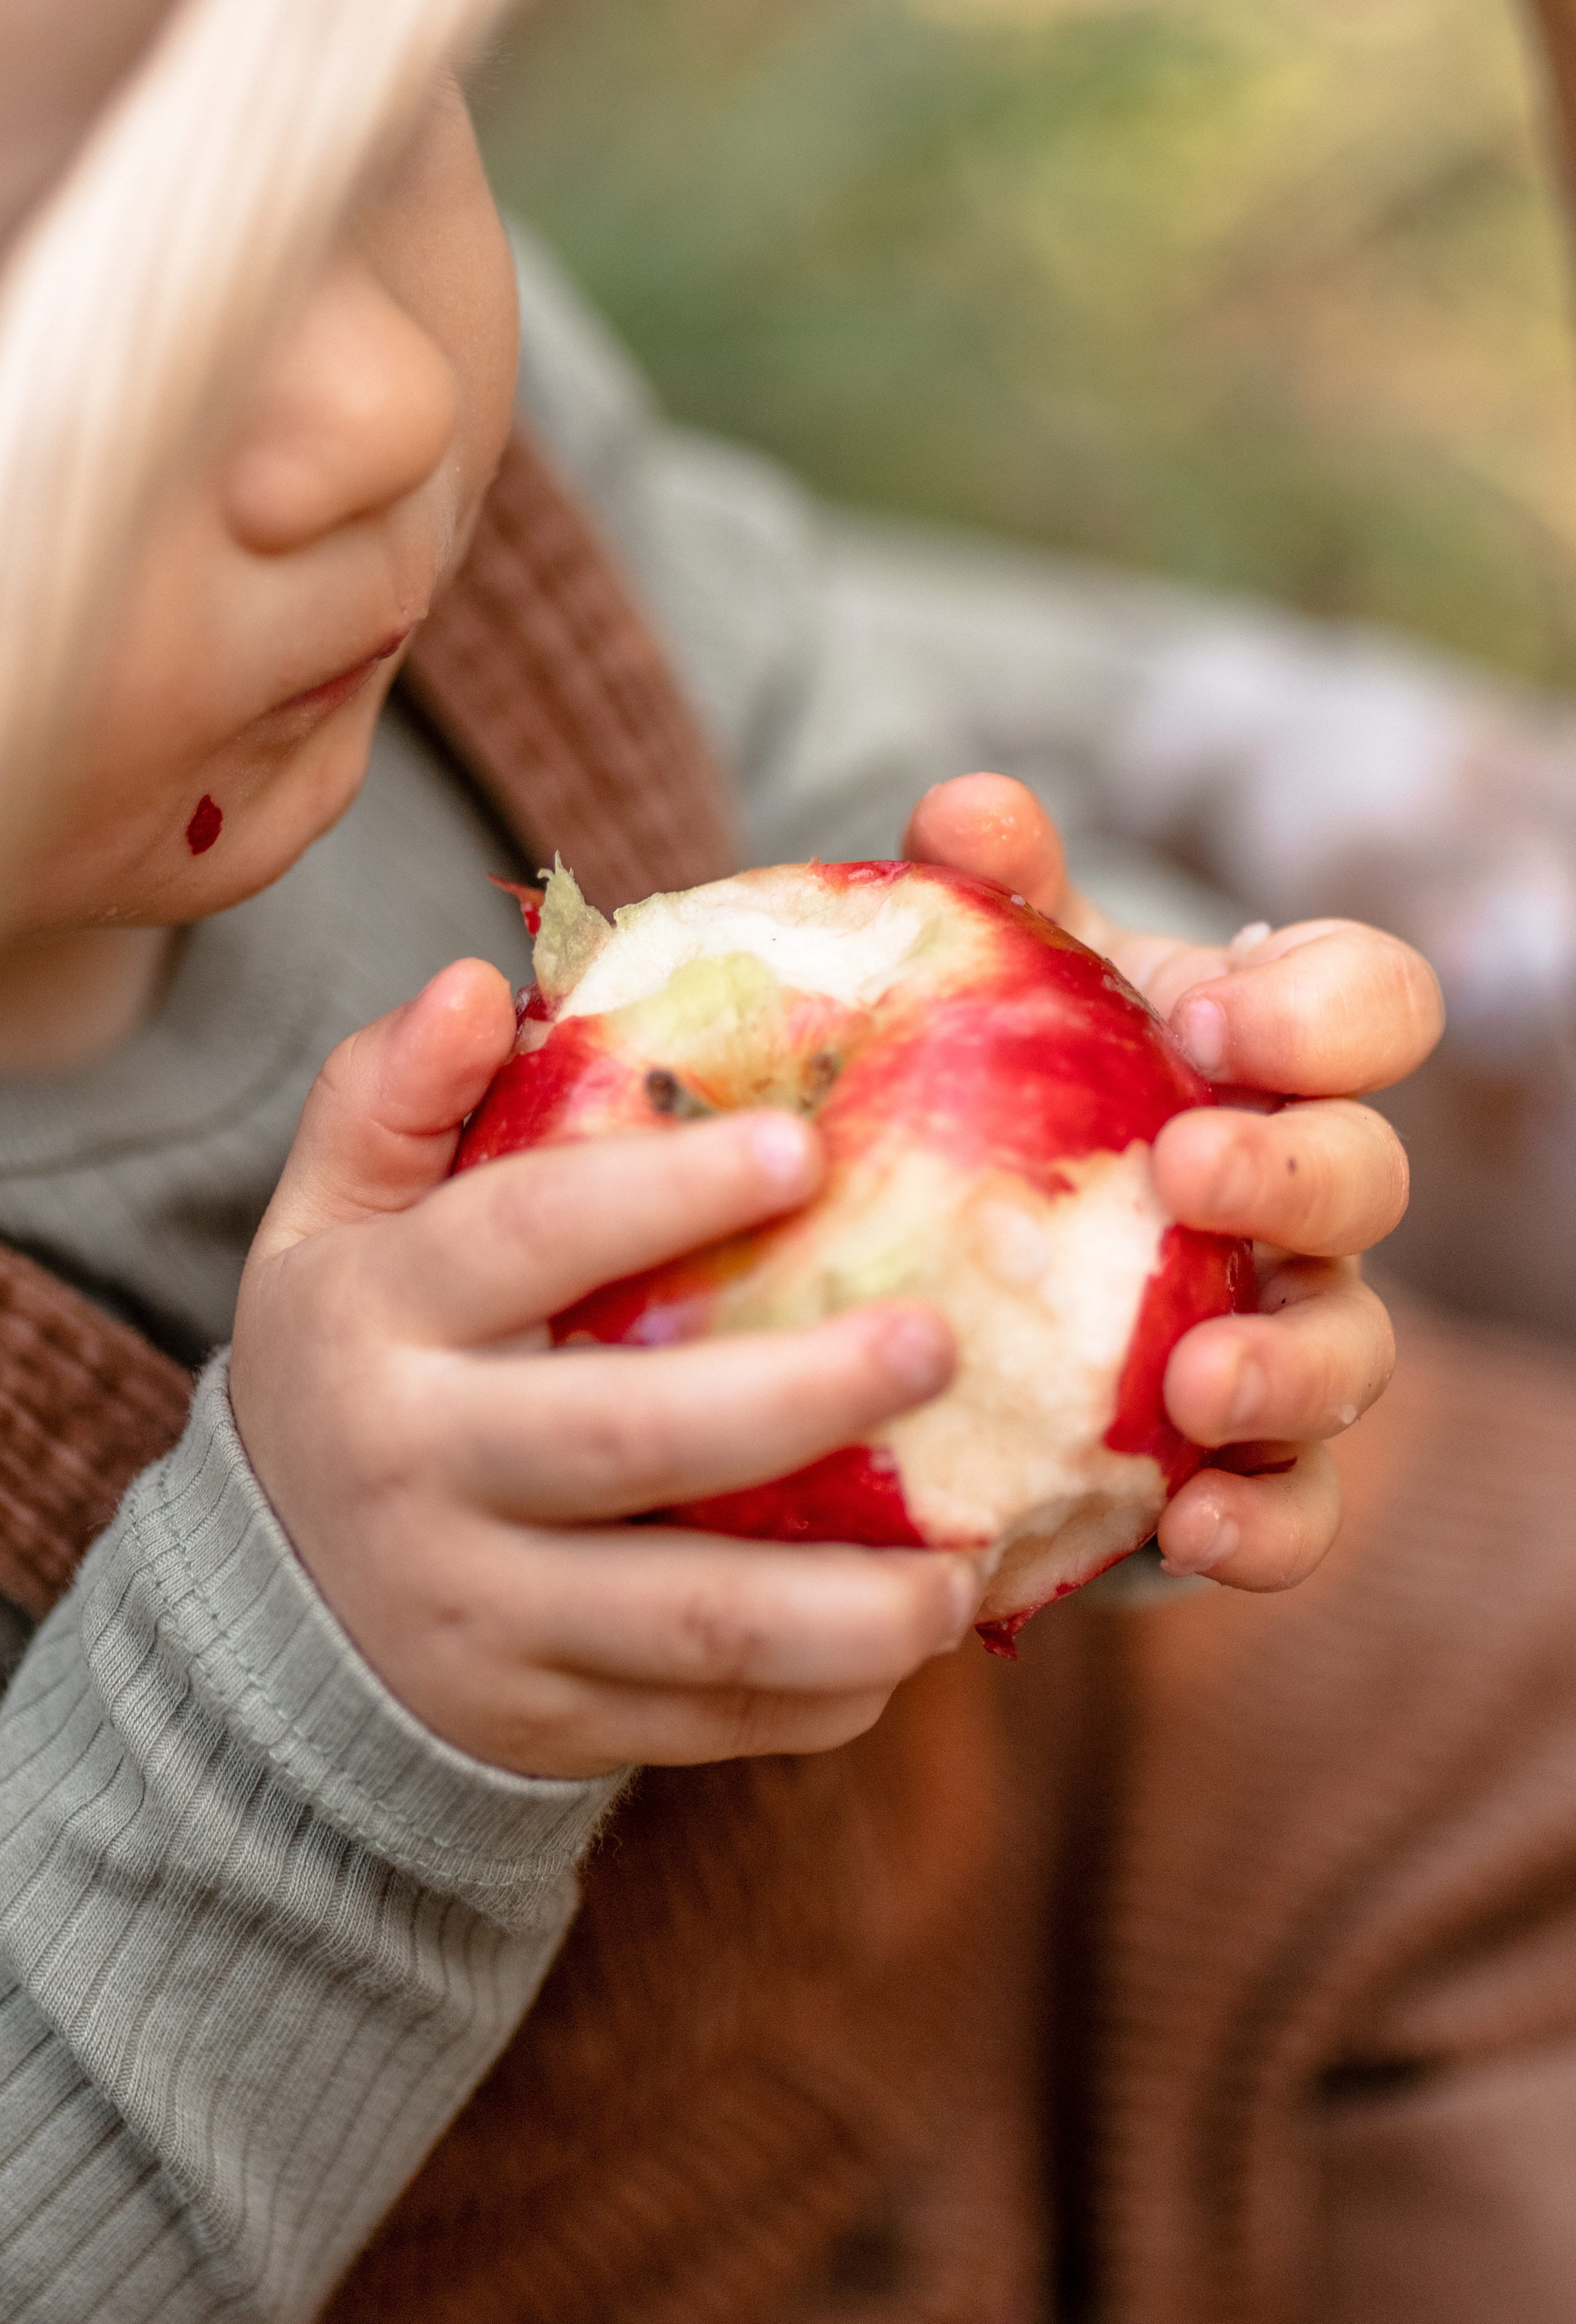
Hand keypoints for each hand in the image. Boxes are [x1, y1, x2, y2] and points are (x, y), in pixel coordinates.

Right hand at [230, 962, 975, 1778]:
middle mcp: (419, 1471)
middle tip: (939, 1342)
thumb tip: (477, 983)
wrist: (266, 1616)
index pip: (521, 1240)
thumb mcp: (326, 1226)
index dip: (660, 1193)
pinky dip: (817, 1697)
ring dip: (844, 1602)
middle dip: (796, 1396)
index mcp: (376, 1318)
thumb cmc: (355, 1366)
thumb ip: (386, 1099)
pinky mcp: (539, 1721)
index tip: (806, 1146)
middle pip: (625, 1435)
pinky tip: (913, 1646)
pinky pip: (697, 1720)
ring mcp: (480, 1616)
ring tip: (970, 1560)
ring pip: (686, 1620)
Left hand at [904, 772, 1444, 1592]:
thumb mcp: (992, 993)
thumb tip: (966, 810)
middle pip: (1368, 1174)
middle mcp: (1302, 1189)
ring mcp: (1291, 1328)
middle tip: (1188, 1175)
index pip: (1369, 1002)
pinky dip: (1268, 1524)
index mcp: (1263, 1055)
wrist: (950, 1265)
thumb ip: (991, 900)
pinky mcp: (1251, 1463)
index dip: (1318, 1011)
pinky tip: (1191, 1534)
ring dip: (1291, 1364)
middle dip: (1296, 1175)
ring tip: (1194, 1386)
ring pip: (1357, 1349)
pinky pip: (1305, 1502)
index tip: (1205, 1020)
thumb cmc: (999, 1096)